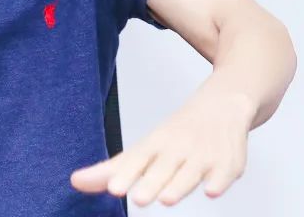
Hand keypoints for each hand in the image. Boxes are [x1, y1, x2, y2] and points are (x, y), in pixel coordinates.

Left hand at [69, 86, 255, 206]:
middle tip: (137, 199)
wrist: (223, 104)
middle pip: (163, 168)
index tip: (112, 188)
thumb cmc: (178, 133)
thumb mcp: (145, 148)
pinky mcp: (228, 163)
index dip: (126, 175)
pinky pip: (224, 172)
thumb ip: (112, 169)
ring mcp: (203, 155)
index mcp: (155, 145)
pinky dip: (219, 180)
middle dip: (151, 183)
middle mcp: (177, 149)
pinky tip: (211, 190)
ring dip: (179, 184)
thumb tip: (75, 182)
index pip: (137, 161)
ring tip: (167, 200)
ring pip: (190, 172)